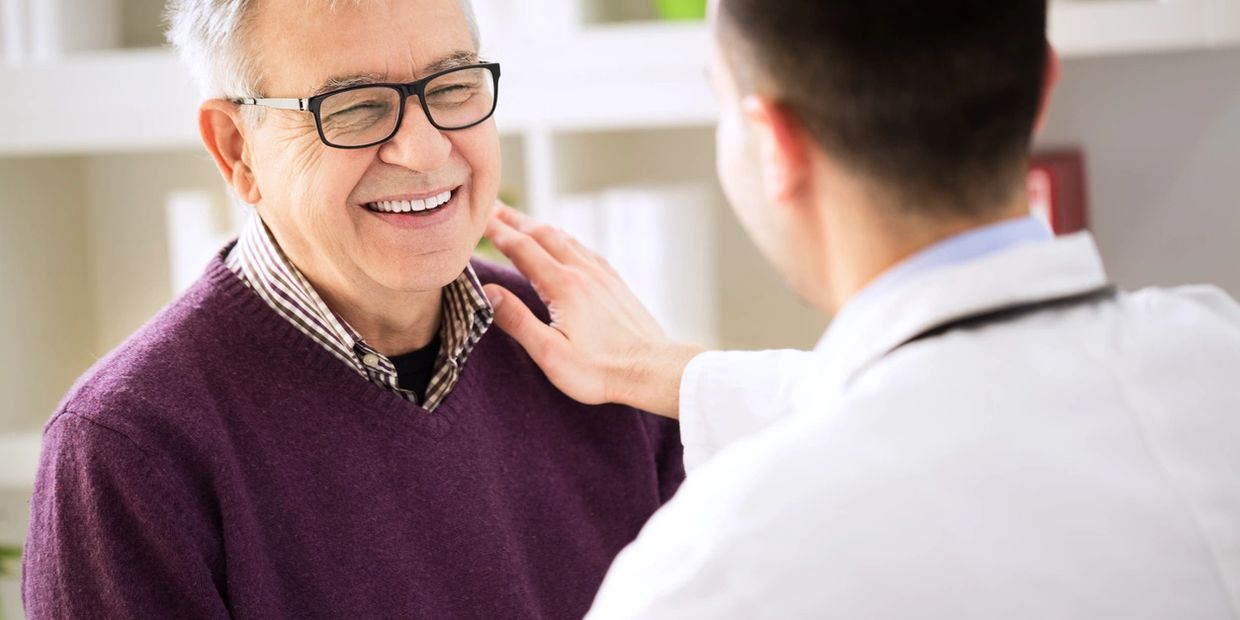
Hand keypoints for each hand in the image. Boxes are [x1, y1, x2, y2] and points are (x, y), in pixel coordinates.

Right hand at [482, 204, 704, 418]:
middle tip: (491, 207)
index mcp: (563, 286)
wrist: (652, 369)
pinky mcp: (615, 282)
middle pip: (542, 234)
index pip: (521, 248)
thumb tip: (487, 292)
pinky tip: (564, 243)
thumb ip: (517, 320)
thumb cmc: (600, 370)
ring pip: (564, 238)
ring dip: (538, 226)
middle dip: (514, 219)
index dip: (496, 231)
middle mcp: (583, 271)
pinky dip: (564, 238)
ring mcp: (601, 274)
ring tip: (520, 220)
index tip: (476, 218)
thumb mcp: (550, 354)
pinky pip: (584, 249)